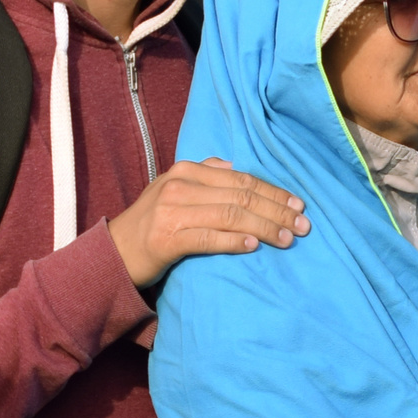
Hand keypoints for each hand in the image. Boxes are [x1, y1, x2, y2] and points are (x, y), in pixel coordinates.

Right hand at [107, 158, 309, 287]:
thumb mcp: (173, 189)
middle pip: (241, 196)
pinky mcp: (167, 240)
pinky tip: (254, 246)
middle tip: (304, 226)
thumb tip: (234, 166)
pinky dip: (235, 241)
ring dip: (265, 227)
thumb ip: (203, 175)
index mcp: (187, 171)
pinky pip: (209, 238)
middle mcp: (181, 186)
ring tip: (287, 239)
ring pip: (231, 215)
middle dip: (277, 211)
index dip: (273, 192)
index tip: (298, 205)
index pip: (241, 179)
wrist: (114, 251)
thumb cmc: (150, 222)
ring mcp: (173, 212)